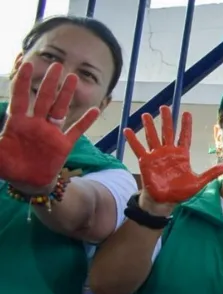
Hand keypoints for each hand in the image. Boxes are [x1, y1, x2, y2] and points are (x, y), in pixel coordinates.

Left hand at [0, 62, 99, 188]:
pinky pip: (76, 130)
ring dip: (66, 94)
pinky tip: (95, 109)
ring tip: (72, 78)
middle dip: (50, 82)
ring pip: (60, 109)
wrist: (27, 182)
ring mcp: (51, 133)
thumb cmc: (9, 167)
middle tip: (57, 65)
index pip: (21, 98)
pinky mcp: (63, 144)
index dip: (23, 82)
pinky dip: (86, 121)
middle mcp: (36, 124)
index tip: (28, 64)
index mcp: (17, 123)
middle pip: (44, 99)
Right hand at [126, 106, 222, 203]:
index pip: (184, 136)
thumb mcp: (198, 182)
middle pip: (168, 132)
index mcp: (181, 155)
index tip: (187, 113)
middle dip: (166, 120)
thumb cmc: (180, 192)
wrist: (165, 201)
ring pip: (152, 137)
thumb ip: (211, 173)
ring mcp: (156, 155)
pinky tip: (127, 130)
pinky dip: (133, 140)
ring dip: (149, 126)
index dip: (185, 125)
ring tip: (145, 114)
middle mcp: (168, 152)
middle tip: (164, 107)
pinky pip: (138, 148)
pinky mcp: (145, 161)